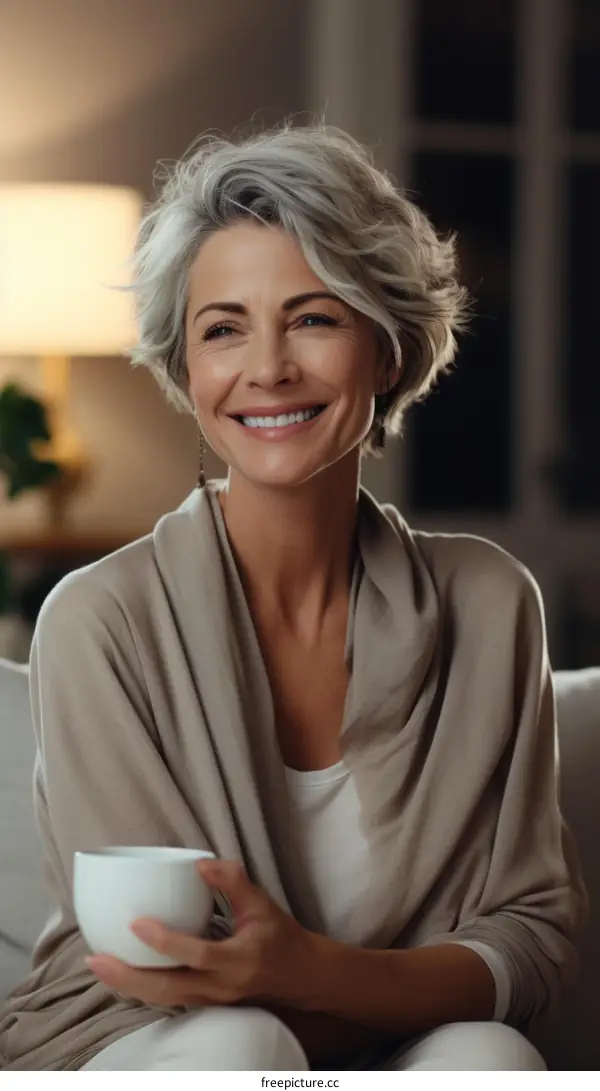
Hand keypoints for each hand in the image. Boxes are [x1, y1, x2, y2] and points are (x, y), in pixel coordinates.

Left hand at [86, 859, 317, 1009]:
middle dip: (128, 977)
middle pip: (167, 990)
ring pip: (162, 1000)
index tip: (137, 923)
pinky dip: (139, 988)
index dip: (166, 943)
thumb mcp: (262, 903)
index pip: (198, 955)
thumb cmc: (279, 936)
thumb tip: (200, 863)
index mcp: (238, 960)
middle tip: (96, 958)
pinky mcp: (202, 1002)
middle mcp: (220, 986)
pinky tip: (118, 972)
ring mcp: (210, 1000)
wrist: (297, 975)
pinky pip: (165, 999)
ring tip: (97, 964)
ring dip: (126, 986)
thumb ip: (233, 881)